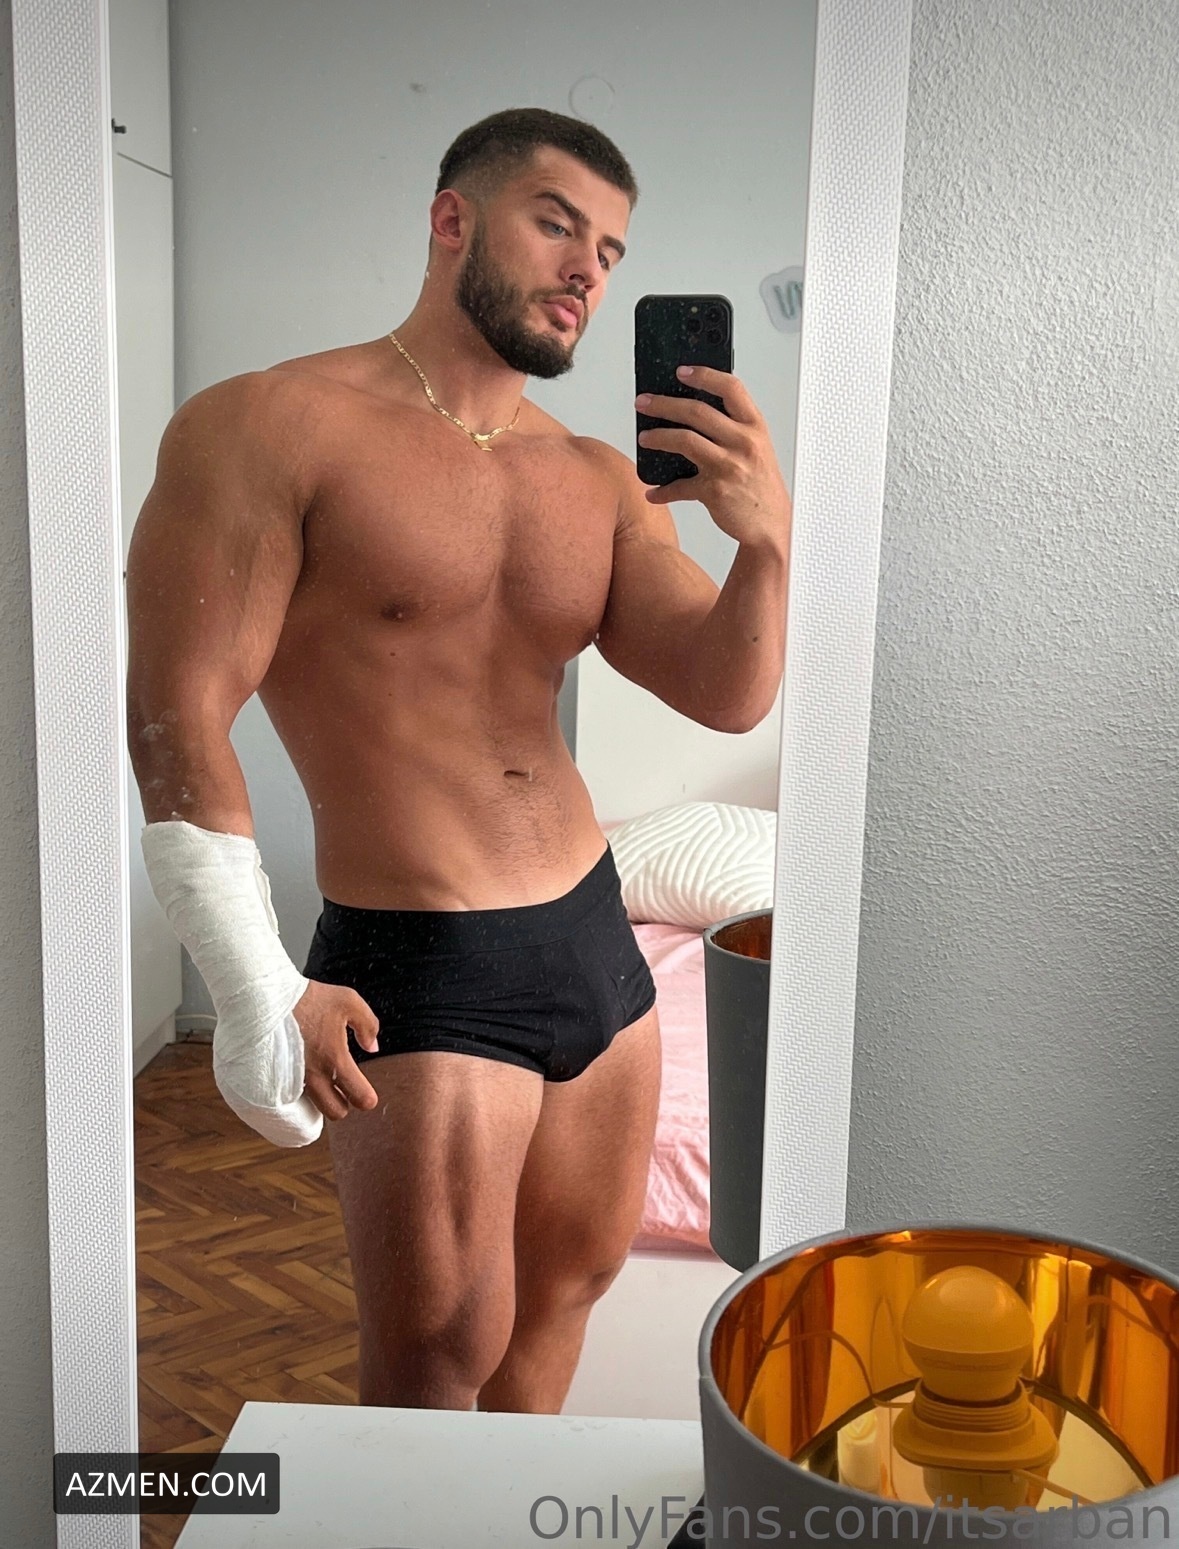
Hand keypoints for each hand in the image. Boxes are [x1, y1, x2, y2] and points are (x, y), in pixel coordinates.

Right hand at [291, 979, 380, 1120]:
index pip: (360, 1097)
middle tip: (344, 1088)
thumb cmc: (308, 998)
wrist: (267, 998)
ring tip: (325, 1079)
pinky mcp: (279, 1077)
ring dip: (323, 1099)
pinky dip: (305, 1092)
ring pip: (314, 1107)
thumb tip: (372, 1047)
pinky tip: (306, 1074)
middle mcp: (314, 1075)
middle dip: (344, 1104)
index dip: (367, 1098)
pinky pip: (296, 1097)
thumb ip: (368, 1025)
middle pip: (336, 1112)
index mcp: (335, 1059)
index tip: (366, 1092)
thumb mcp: (349, 1001)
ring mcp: (294, 1079)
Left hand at [636, 365, 791, 549]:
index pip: (731, 388)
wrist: (772, 524)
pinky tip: (653, 491)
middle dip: (664, 404)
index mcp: (755, 426)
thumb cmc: (761, 484)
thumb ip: (733, 427)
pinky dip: (663, 491)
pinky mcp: (715, 491)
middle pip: (697, 411)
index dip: (704, 375)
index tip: (681, 371)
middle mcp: (744, 443)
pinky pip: (680, 487)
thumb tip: (691, 413)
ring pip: (684, 440)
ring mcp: (729, 466)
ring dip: (658, 437)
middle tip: (644, 402)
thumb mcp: (756, 447)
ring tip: (644, 438)